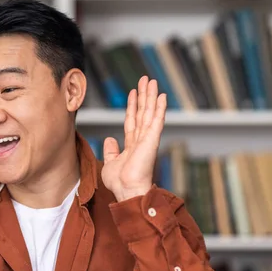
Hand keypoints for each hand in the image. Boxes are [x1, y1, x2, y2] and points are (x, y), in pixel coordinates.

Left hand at [102, 75, 166, 201]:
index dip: (132, 106)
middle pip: (142, 112)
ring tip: (152, 81)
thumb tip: (109, 139)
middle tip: (145, 79)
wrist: (126, 190)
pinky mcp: (152, 140)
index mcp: (132, 144)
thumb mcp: (109, 163)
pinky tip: (162, 96)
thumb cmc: (119, 182)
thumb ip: (111, 151)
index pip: (132, 120)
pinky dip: (159, 108)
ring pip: (149, 112)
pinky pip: (156, 120)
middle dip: (143, 95)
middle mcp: (141, 139)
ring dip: (151, 96)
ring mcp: (147, 139)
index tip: (133, 92)